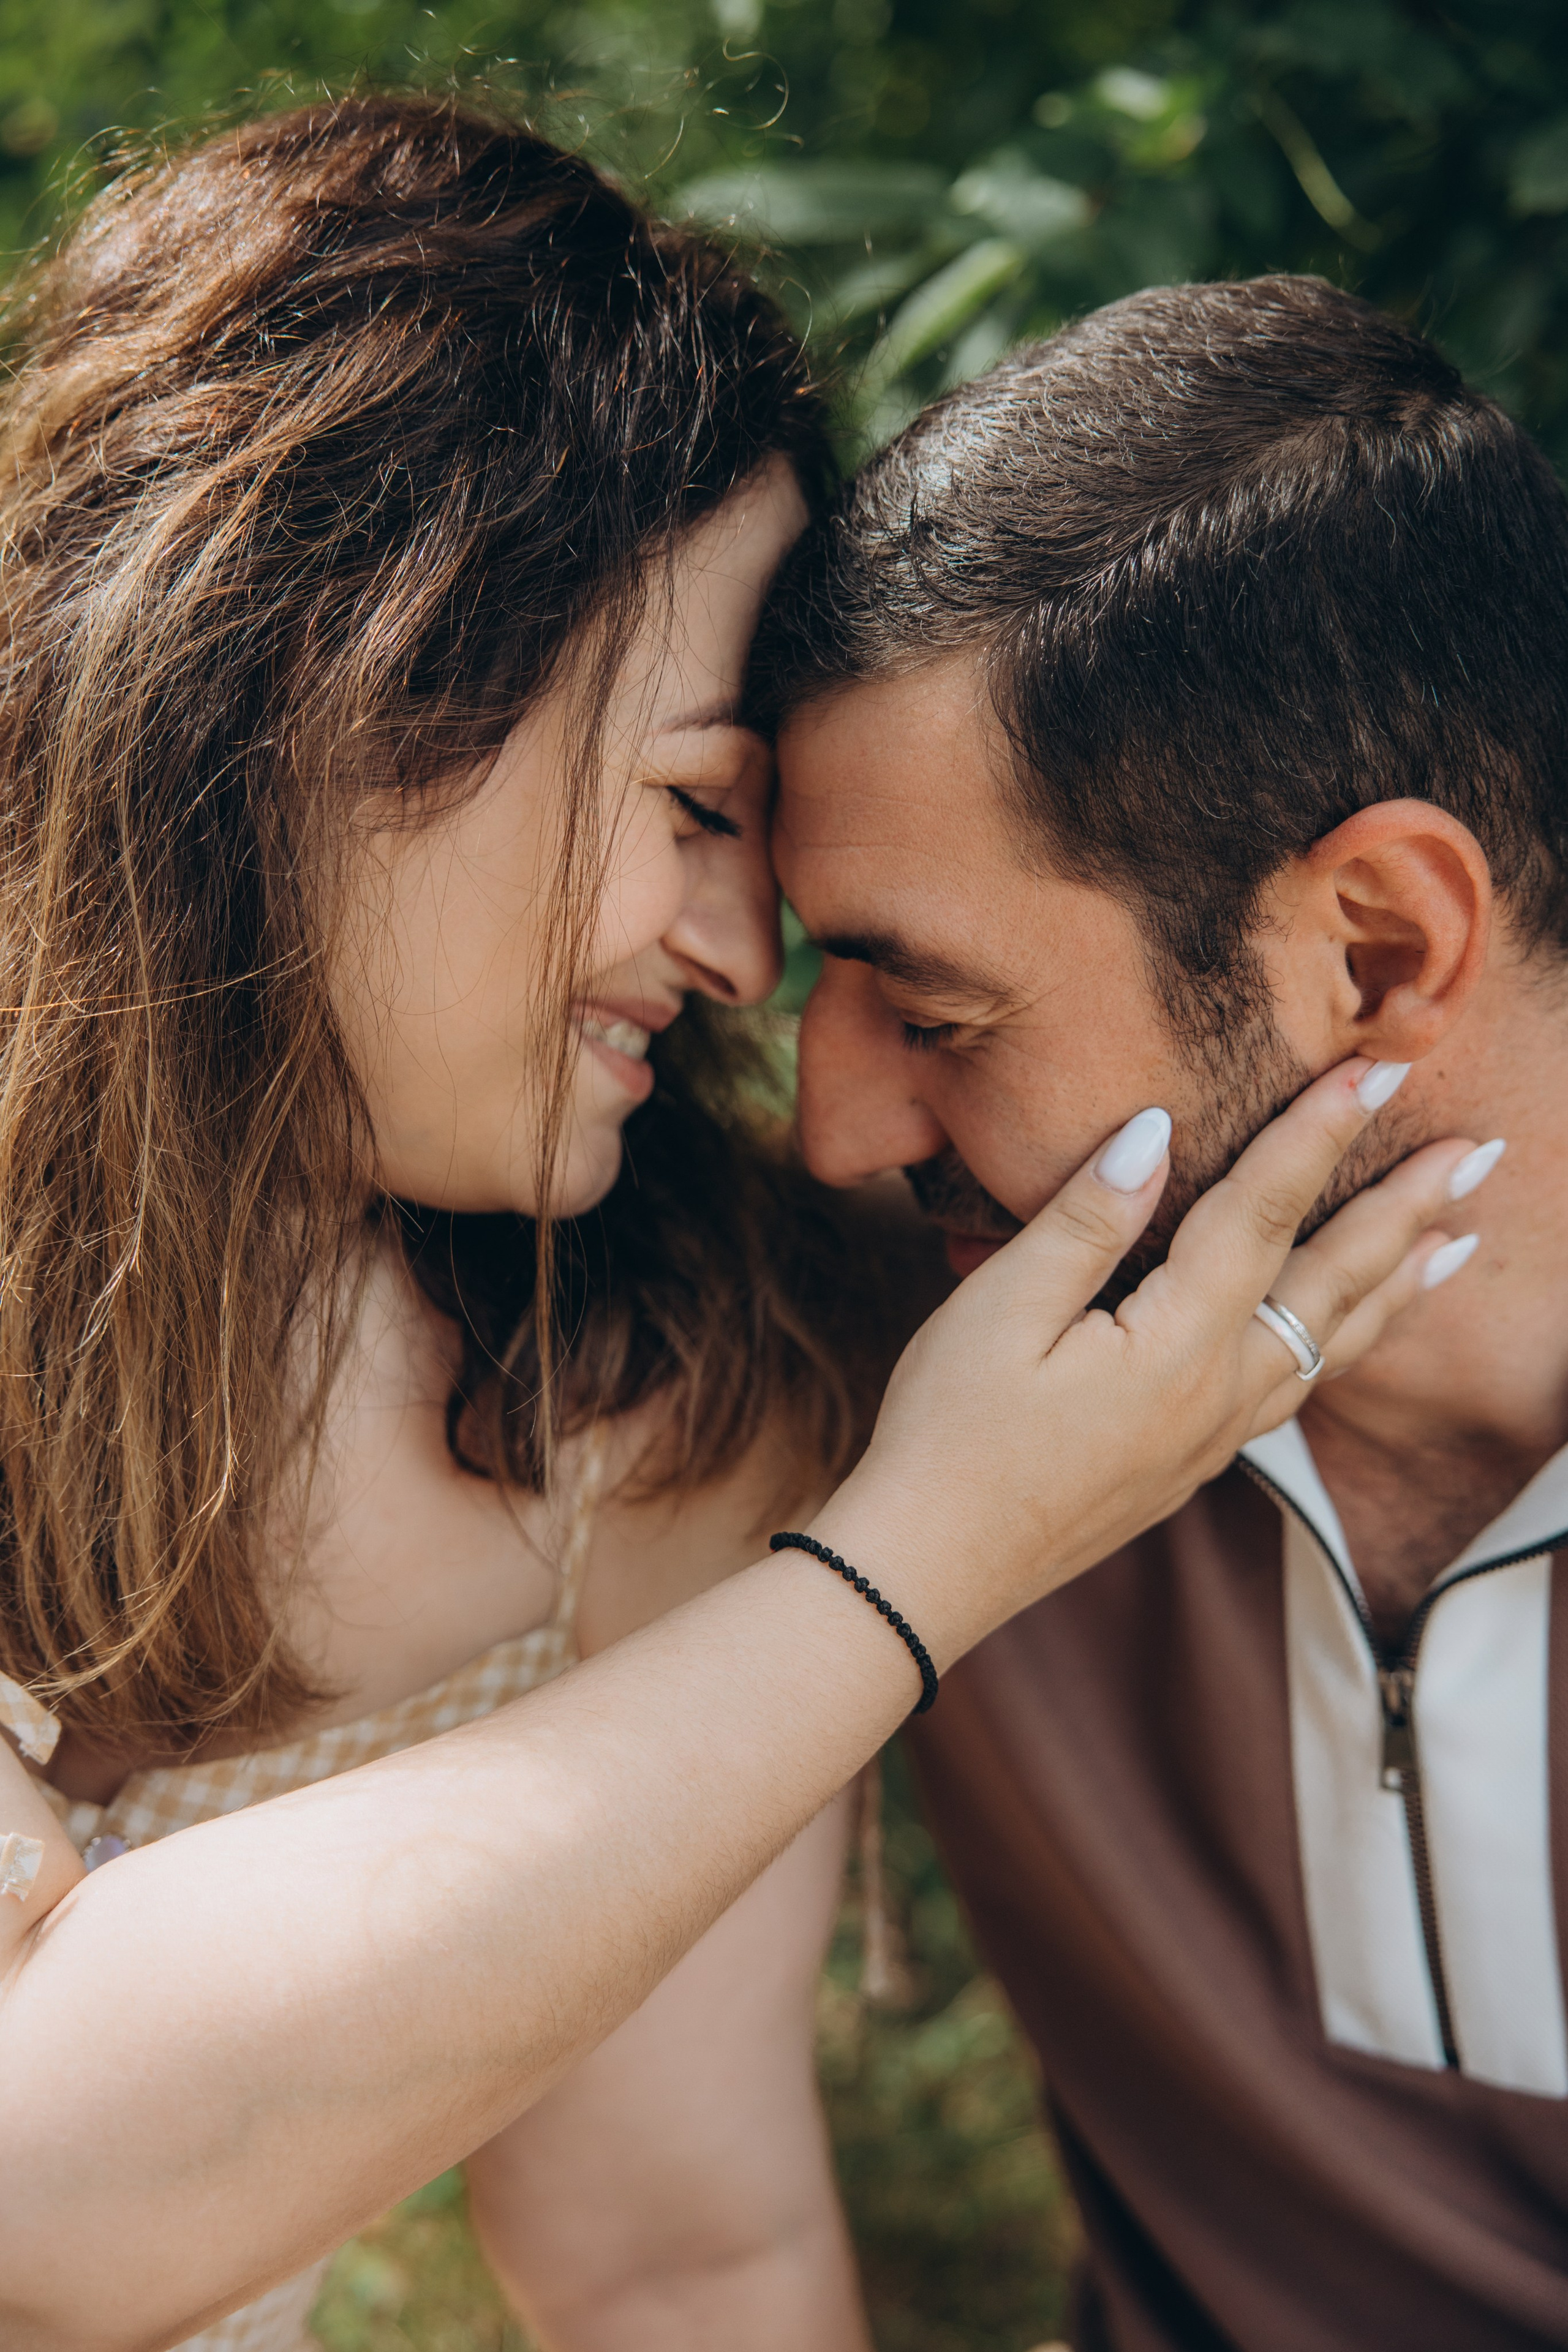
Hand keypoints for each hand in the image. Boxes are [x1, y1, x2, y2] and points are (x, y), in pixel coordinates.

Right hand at [813, 1059, 1479, 1665]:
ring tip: (1460, 1240)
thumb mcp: (996, 1312)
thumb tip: (1155, 1131)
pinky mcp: (1190, 1465)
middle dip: (1408, 1208)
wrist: (927, 1573)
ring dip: (1399, 1284)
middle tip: (1478, 1147)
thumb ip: (1085, 1220)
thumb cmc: (945, 1437)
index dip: (1319, 1133)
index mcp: (1174, 1345)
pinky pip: (1300, 1388)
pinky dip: (1347, 1343)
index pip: (1265, 1213)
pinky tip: (1349, 1331)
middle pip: (1334, 1283)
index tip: (1377, 1069)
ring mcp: (1211, 1439)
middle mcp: (1218, 1395)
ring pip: (1333, 1345)